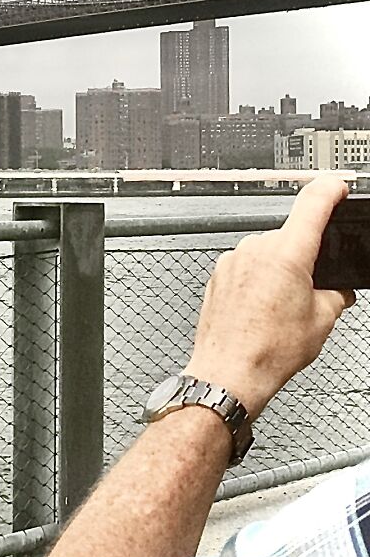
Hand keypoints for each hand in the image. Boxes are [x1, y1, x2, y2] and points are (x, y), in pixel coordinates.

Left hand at [184, 176, 354, 418]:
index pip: (313, 203)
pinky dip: (257, 281)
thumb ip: (335, 294)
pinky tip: (260, 310)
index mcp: (287, 253)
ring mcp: (233, 260)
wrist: (228, 371)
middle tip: (308, 294)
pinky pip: (246, 268)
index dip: (331, 190)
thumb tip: (337, 290)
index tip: (338, 185)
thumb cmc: (268, 351)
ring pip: (267, 255)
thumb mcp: (322, 320)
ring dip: (277, 273)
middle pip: (290, 237)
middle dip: (304, 259)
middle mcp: (256, 249)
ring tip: (279, 310)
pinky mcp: (219, 274)